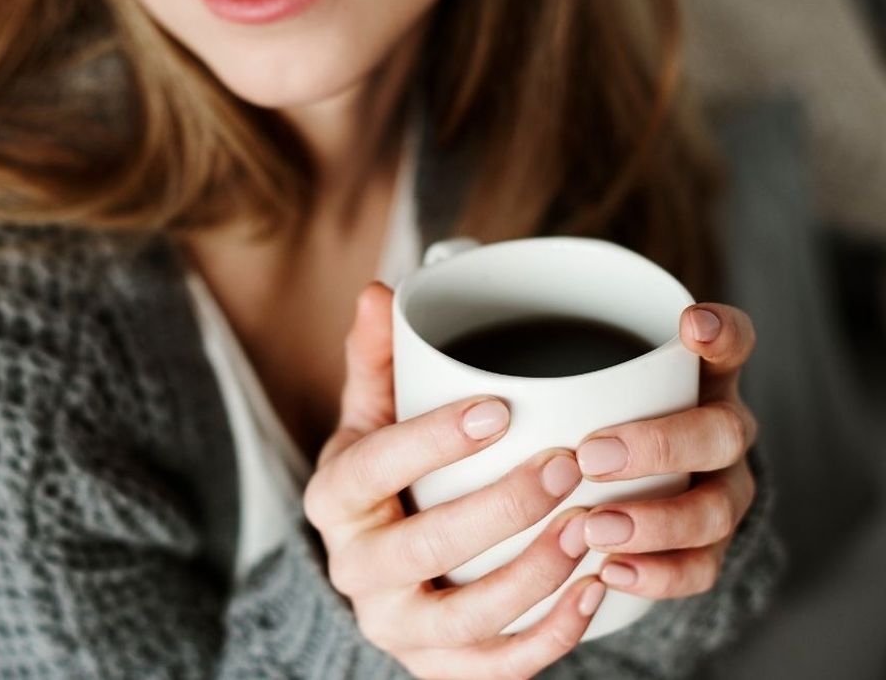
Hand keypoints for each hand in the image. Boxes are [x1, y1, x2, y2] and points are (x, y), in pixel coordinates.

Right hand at [304, 283, 601, 678]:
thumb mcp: (373, 418)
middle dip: (502, 510)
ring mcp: (395, 627)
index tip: (500, 407)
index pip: (374, 468)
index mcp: (334, 498)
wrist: (380, 569)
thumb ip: (379, 360)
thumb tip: (382, 292)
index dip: (433, 440)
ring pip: (465, 616)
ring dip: (535, 574)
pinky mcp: (437, 668)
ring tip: (592, 527)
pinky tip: (598, 590)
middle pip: (424, 548)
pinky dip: (551, 635)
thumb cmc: (386, 477)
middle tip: (567, 467)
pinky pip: (497, 668)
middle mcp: (354, 570)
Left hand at [574, 303, 758, 598]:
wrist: (622, 495)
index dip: (722, 333)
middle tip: (591, 456)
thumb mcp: (573, 382)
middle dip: (660, 445)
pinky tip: (610, 572)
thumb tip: (459, 326)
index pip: (730, 345)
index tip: (689, 325)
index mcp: (698, 383)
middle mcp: (720, 436)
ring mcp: (720, 496)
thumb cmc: (586, 420)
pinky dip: (656, 575)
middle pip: (721, 434)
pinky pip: (698, 570)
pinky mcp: (707, 552)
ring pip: (713, 510)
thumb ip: (547, 363)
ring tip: (595, 528)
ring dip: (655, 521)